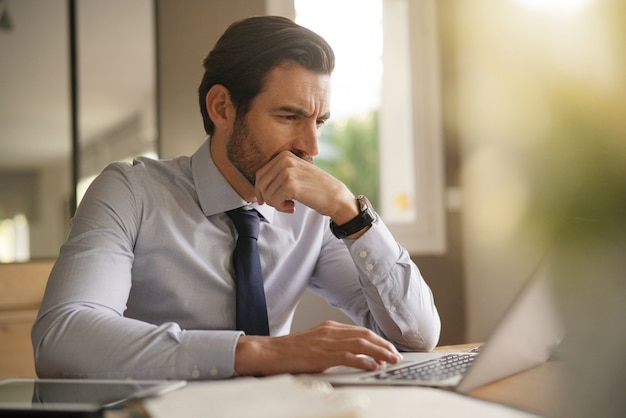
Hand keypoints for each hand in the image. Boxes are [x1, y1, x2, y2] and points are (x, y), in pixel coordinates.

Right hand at [234, 321, 403, 375]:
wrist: (269, 352)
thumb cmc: (289, 351)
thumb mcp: (314, 342)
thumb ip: (332, 345)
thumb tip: (353, 356)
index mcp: (329, 327)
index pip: (360, 331)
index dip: (377, 339)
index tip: (388, 348)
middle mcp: (330, 331)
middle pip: (365, 335)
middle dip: (383, 345)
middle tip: (396, 355)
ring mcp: (326, 342)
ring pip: (360, 344)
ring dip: (379, 352)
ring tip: (391, 360)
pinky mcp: (322, 355)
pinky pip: (348, 356)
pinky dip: (363, 361)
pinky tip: (373, 366)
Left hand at [254, 151, 358, 224]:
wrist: (335, 196)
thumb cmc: (315, 188)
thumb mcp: (295, 174)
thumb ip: (277, 176)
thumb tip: (257, 191)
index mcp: (284, 155)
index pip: (260, 175)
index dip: (261, 191)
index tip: (271, 200)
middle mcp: (284, 160)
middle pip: (261, 184)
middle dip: (268, 198)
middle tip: (282, 204)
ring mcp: (287, 172)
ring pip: (266, 194)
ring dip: (276, 204)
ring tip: (289, 205)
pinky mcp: (290, 185)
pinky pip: (274, 201)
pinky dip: (281, 208)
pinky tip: (293, 207)